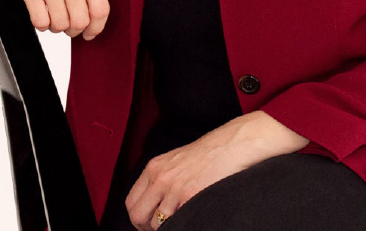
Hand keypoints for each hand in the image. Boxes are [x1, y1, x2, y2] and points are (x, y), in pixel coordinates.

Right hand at [0, 0, 109, 39]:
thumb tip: (93, 19)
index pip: (101, 9)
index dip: (96, 27)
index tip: (90, 33)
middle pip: (80, 21)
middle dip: (74, 30)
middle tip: (68, 25)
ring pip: (60, 24)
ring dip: (56, 26)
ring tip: (53, 14)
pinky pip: (39, 21)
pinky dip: (41, 24)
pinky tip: (40, 12)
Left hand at [124, 111, 308, 229]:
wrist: (234, 143)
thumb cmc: (211, 152)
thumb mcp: (177, 160)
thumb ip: (163, 179)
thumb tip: (155, 205)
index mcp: (155, 167)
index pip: (131, 202)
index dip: (140, 218)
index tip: (150, 223)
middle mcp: (161, 177)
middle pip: (138, 216)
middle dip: (148, 228)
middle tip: (165, 228)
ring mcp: (175, 188)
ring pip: (158, 225)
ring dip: (170, 226)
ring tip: (184, 219)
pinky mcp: (191, 197)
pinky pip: (179, 223)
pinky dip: (185, 223)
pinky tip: (195, 215)